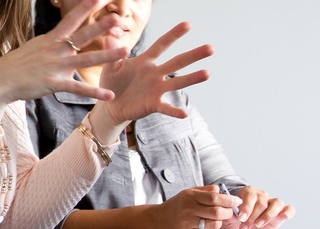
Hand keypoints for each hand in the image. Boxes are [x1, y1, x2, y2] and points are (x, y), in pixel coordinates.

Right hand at [0, 0, 127, 129]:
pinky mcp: (54, 83)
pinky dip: (95, 92)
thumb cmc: (17, 65)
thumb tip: (62, 40)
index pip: (71, 19)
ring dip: (106, 55)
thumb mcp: (35, 48)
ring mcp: (56, 66)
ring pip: (85, 59)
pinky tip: (110, 95)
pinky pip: (78, 88)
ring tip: (125, 50)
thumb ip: (52, 45)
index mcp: (51, 39)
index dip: (85, 8)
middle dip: (101, 26)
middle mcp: (56, 50)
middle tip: (118, 18)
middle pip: (82, 35)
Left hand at [97, 21, 213, 124]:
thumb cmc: (112, 84)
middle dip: (193, 55)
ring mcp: (156, 89)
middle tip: (211, 48)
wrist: (110, 106)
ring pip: (176, 82)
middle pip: (177, 62)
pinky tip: (184, 113)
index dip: (174, 35)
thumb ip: (112, 52)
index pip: (161, 45)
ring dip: (191, 78)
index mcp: (145, 62)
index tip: (188, 24)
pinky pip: (165, 107)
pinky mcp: (153, 104)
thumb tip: (109, 35)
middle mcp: (155, 74)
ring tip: (207, 73)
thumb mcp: (110, 66)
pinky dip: (174, 110)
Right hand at [148, 185, 242, 228]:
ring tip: (217, 218)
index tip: (237, 201)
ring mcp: (188, 223)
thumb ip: (206, 190)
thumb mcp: (189, 192)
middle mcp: (189, 209)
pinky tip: (207, 225)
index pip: (214, 198)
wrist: (160, 219)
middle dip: (228, 212)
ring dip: (220, 222)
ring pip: (214, 224)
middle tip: (229, 211)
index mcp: (190, 196)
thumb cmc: (178, 204)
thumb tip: (222, 191)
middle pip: (216, 212)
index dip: (228, 200)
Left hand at [219, 186, 295, 228]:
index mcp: (247, 193)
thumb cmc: (235, 223)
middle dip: (252, 217)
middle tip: (243, 228)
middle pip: (261, 202)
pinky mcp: (281, 213)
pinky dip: (288, 212)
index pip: (250, 195)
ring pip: (276, 203)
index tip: (241, 218)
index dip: (246, 207)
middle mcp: (261, 196)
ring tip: (258, 225)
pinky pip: (289, 209)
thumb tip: (229, 213)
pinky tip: (283, 216)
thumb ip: (228, 216)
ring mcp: (272, 203)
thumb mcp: (228, 220)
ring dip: (267, 216)